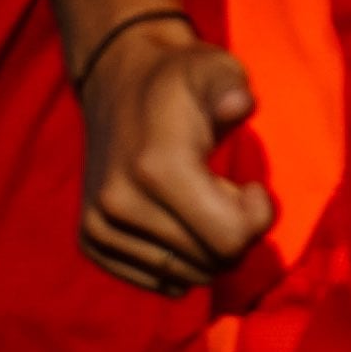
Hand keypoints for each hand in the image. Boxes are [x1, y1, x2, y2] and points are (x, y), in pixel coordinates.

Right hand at [77, 20, 271, 293]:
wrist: (119, 82)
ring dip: (208, 247)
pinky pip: (157, 280)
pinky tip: (181, 220)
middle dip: (236, 233)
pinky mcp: (91, 241)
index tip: (251, 186)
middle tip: (227, 192)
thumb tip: (237, 105)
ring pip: (185, 276)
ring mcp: (100, 227)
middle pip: (211, 262)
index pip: (230, 239)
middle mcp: (119, 204)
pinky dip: (182, 260)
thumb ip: (231, 88)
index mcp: (156, 168)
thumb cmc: (182, 79)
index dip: (258, 218)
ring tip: (202, 201)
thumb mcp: (215, 71)